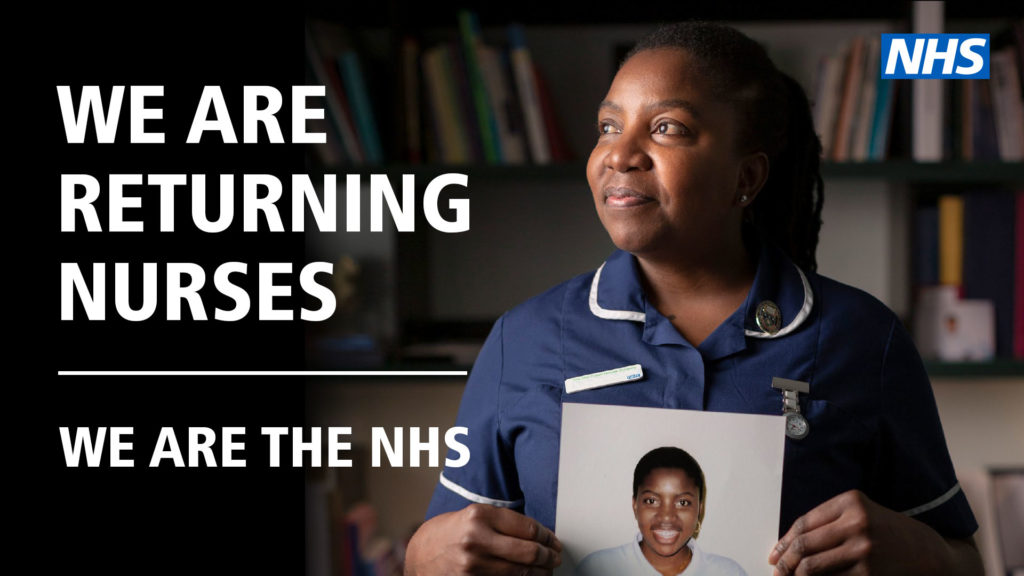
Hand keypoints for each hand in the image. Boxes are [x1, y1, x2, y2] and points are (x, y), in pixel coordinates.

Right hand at [405, 503, 561, 575]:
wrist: (420, 555)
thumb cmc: (449, 533)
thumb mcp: (473, 516)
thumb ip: (504, 522)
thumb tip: (539, 534)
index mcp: (479, 516)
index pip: (528, 528)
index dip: (547, 536)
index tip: (553, 541)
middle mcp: (477, 540)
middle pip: (529, 551)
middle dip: (549, 556)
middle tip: (555, 557)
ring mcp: (474, 565)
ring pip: (522, 572)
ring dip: (541, 573)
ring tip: (547, 570)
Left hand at [768, 489, 980, 575]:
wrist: (931, 555)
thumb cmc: (891, 534)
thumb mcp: (863, 515)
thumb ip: (830, 523)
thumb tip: (789, 544)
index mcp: (851, 501)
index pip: (804, 523)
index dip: (784, 541)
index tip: (774, 553)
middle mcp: (856, 522)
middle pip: (805, 545)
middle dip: (785, 562)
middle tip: (777, 571)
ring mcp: (863, 549)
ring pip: (812, 567)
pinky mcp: (869, 573)